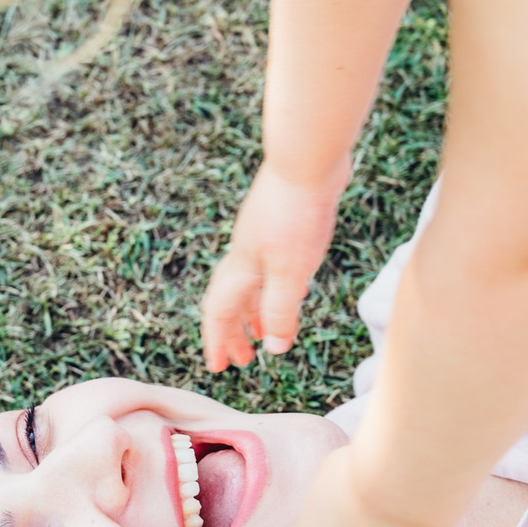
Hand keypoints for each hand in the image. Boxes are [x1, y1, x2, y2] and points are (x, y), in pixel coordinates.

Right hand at [201, 164, 341, 371]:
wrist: (309, 158)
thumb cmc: (298, 214)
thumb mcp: (291, 270)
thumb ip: (280, 309)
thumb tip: (273, 348)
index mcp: (242, 266)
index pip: (219, 312)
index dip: (217, 341)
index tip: (218, 367)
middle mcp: (247, 253)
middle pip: (232, 299)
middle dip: (234, 332)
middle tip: (244, 360)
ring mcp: (263, 236)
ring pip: (252, 283)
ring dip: (255, 311)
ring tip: (264, 333)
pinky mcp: (283, 224)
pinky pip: (271, 267)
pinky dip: (275, 287)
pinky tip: (293, 289)